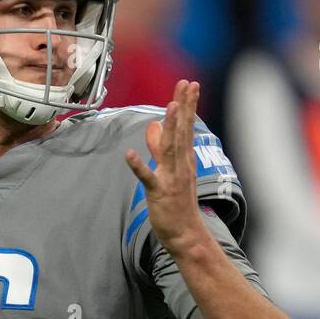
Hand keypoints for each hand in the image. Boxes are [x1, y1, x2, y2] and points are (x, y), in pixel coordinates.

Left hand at [125, 80, 207, 256]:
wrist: (186, 234)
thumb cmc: (177, 202)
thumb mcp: (170, 170)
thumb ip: (159, 147)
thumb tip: (153, 125)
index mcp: (184, 159)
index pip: (186, 127)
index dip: (188, 105)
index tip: (190, 84)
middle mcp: (181, 165)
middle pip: (182, 132)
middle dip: (184, 107)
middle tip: (186, 85)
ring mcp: (171, 178)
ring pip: (170, 149)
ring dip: (170, 128)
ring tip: (171, 107)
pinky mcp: (159, 193)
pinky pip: (148, 178)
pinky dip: (139, 167)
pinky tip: (129, 154)